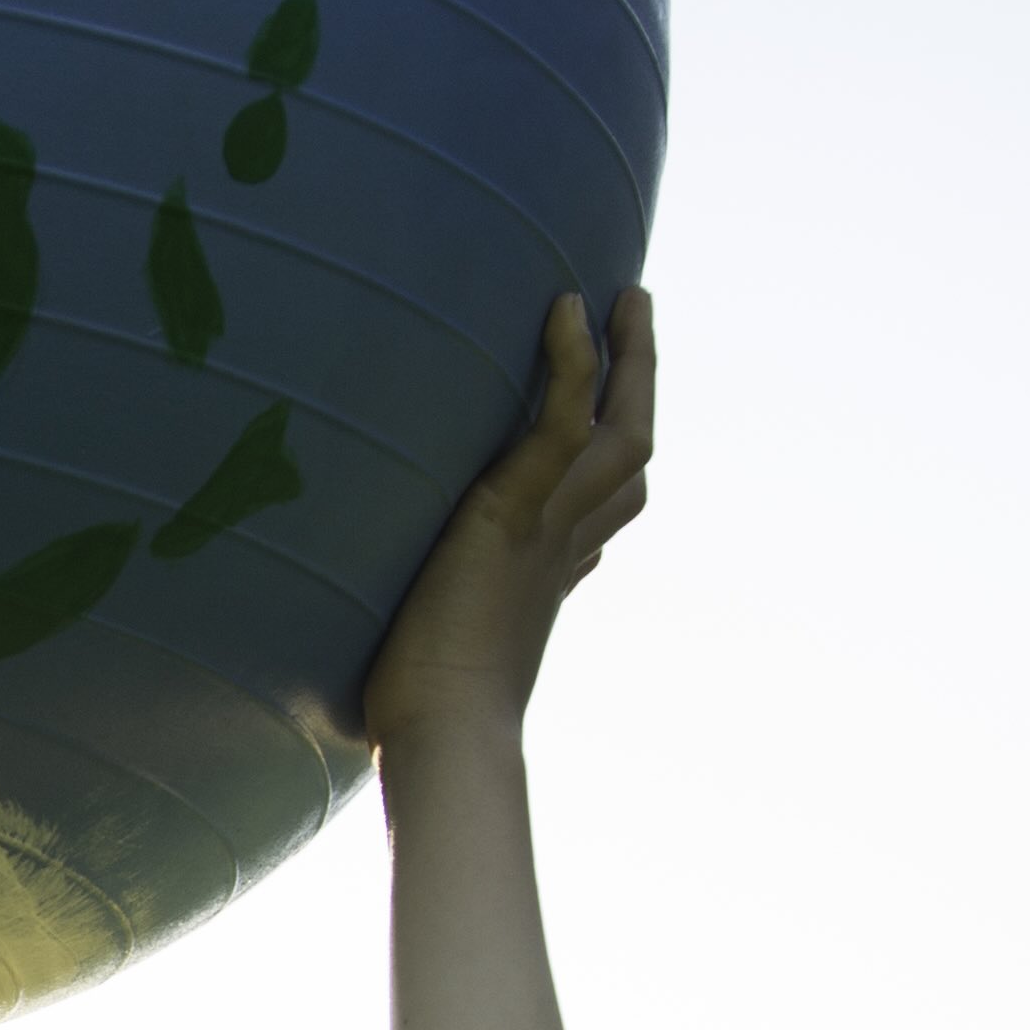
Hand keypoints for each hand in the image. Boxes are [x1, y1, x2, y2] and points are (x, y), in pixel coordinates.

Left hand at [359, 287, 654, 762]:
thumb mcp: (431, 650)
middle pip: (629, 454)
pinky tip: (564, 311)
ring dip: (631, 359)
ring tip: (622, 296)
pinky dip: (573, 365)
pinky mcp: (515, 514)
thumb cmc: (417, 717)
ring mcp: (548, 528)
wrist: (441, 734)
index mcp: (545, 578)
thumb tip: (389, 642)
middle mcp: (560, 547)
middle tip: (633, 317)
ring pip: (621, 429)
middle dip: (640, 386)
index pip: (598, 508)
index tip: (608, 424)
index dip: (609, 464)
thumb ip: (429, 622)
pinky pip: (564, 422)